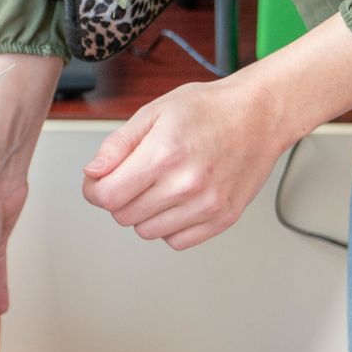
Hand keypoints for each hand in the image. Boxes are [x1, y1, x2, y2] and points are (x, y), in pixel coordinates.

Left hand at [82, 78, 286, 249]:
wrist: (259, 116)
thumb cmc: (208, 109)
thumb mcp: (152, 113)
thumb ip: (117, 145)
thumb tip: (92, 172)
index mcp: (163, 155)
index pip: (107, 196)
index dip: (94, 190)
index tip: (98, 181)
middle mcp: (186, 184)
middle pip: (124, 215)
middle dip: (118, 198)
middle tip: (131, 177)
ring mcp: (207, 205)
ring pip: (147, 231)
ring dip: (143, 213)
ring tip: (157, 186)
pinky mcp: (224, 218)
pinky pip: (178, 241)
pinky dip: (169, 226)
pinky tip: (175, 202)